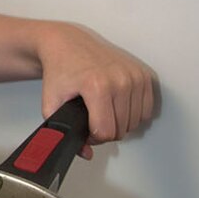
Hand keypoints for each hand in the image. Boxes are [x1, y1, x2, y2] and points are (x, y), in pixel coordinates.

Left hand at [38, 23, 155, 155]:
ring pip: (136, 121)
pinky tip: (117, 107)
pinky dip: (134, 113)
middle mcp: (121, 80)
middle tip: (92, 121)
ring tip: (103, 113)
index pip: (106, 132)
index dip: (94, 138)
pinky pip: (147, 109)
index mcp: (98, 86)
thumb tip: (85, 153)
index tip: (86, 130)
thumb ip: (61, 131)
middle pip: (122, 129)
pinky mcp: (144, 75)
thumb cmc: (60, 70)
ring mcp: (135, 76)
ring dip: (121, 123)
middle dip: (106, 131)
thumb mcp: (51, 101)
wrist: (68, 44)